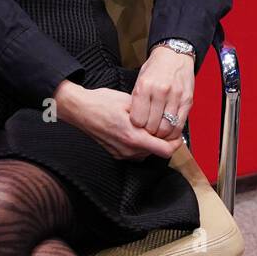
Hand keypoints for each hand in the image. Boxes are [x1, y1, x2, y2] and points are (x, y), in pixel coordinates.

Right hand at [56, 84, 181, 160]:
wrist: (79, 109)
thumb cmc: (102, 102)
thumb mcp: (129, 102)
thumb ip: (148, 113)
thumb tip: (164, 117)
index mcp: (133, 137)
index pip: (164, 150)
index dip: (175, 143)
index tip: (177, 134)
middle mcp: (127, 150)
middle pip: (156, 152)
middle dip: (162, 140)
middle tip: (164, 125)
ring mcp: (120, 154)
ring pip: (146, 153)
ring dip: (151, 142)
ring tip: (149, 126)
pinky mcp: (115, 154)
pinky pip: (135, 153)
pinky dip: (140, 144)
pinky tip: (137, 130)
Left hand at [130, 44, 194, 140]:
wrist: (175, 55)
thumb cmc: (156, 68)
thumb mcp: (140, 81)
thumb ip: (138, 101)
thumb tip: (136, 124)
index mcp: (145, 86)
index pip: (138, 120)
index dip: (136, 127)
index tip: (138, 126)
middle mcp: (160, 91)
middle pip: (152, 126)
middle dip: (149, 133)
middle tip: (147, 132)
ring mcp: (176, 96)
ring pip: (167, 128)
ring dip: (161, 134)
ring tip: (158, 132)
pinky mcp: (187, 100)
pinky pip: (180, 124)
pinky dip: (173, 132)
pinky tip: (169, 130)